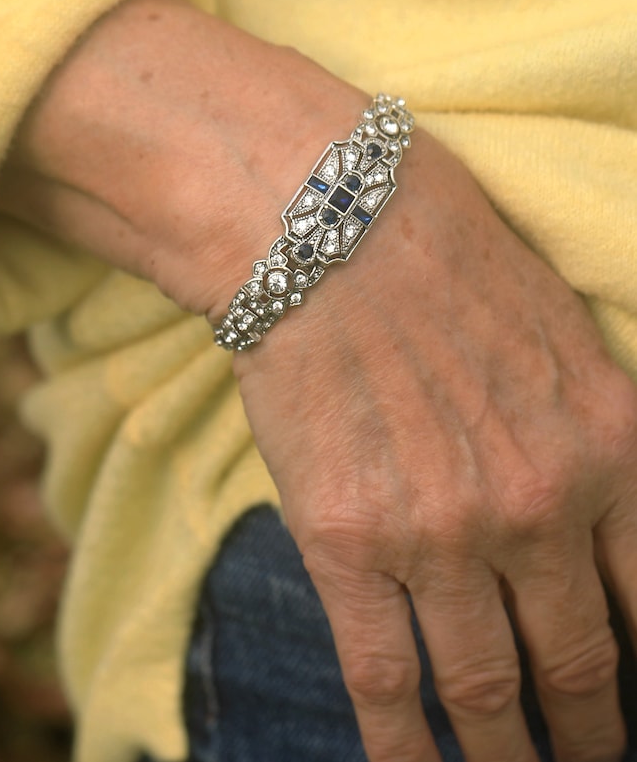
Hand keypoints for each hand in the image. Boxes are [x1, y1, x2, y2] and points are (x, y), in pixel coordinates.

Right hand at [0, 0, 636, 759]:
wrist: (321, 221)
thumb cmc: (438, 251)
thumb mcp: (556, 332)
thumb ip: (587, 432)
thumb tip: (589, 511)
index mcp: (605, 447)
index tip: (625, 709)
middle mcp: (537, 508)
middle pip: (578, 663)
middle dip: (588, 733)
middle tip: (588, 761)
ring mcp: (439, 534)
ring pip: (486, 689)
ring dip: (502, 755)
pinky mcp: (345, 541)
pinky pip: (382, 676)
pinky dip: (401, 744)